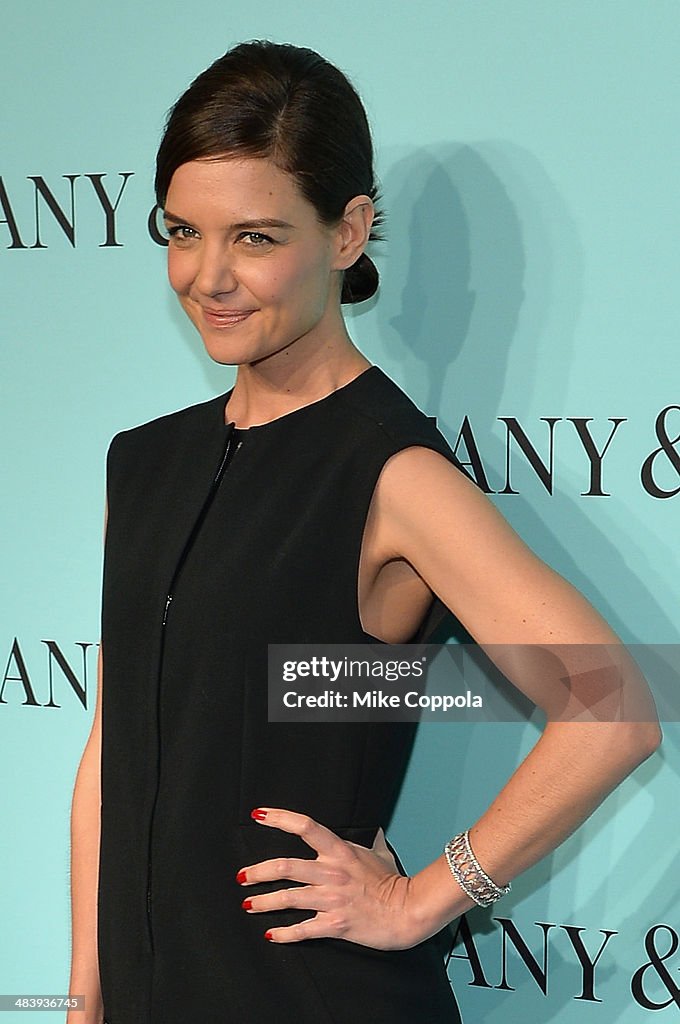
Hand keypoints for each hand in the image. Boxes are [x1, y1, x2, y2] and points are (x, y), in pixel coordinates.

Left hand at [235, 807, 432, 949]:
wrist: (407, 912)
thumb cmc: (394, 882)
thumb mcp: (379, 853)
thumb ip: (369, 841)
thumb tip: (373, 830)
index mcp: (340, 851)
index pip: (305, 826)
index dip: (279, 818)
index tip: (258, 815)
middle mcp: (331, 872)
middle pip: (284, 867)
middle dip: (257, 872)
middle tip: (241, 876)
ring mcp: (331, 899)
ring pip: (287, 898)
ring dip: (263, 902)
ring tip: (248, 903)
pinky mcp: (334, 924)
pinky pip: (302, 929)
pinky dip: (283, 934)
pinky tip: (271, 935)